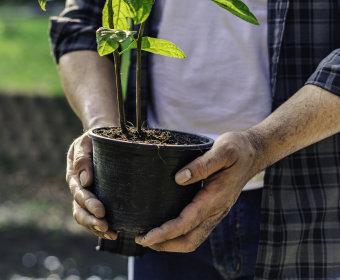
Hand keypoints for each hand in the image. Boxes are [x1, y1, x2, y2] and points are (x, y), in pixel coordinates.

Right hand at [66, 132, 117, 239]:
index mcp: (74, 175)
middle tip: (107, 227)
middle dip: (92, 220)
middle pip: (79, 210)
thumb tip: (86, 181)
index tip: (102, 211)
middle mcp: (77, 188)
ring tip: (112, 234)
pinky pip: (93, 217)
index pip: (80, 194)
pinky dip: (100, 228)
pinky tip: (114, 233)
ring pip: (84, 217)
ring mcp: (85, 196)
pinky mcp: (94, 200)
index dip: (90, 204)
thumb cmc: (93, 139)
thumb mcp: (85, 143)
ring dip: (95, 228)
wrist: (98, 138)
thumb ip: (83, 159)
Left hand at [134, 131, 260, 251]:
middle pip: (189, 240)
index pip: (186, 223)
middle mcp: (216, 210)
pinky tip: (166, 227)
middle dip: (165, 244)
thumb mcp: (223, 150)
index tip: (146, 236)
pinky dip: (179, 234)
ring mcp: (215, 212)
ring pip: (193, 238)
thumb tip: (179, 178)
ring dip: (171, 243)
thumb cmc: (237, 149)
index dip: (165, 233)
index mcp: (215, 199)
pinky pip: (196, 230)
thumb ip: (202, 164)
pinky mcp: (213, 209)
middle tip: (141, 239)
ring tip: (149, 238)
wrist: (254, 153)